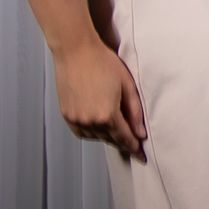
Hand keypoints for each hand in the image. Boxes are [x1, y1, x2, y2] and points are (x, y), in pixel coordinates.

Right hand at [53, 38, 146, 158]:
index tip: (141, 156)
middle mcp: (89, 121)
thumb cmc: (104, 64)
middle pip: (110, 139)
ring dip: (107, 137)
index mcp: (107, 115)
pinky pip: (81, 132)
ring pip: (95, 137)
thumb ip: (135, 112)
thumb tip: (141, 133)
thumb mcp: (127, 86)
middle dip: (122, 142)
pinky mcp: (66, 114)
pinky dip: (92, 133)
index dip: (134, 148)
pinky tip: (100, 128)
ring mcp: (75, 119)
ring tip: (117, 134)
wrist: (76, 52)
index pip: (124, 138)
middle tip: (132, 145)